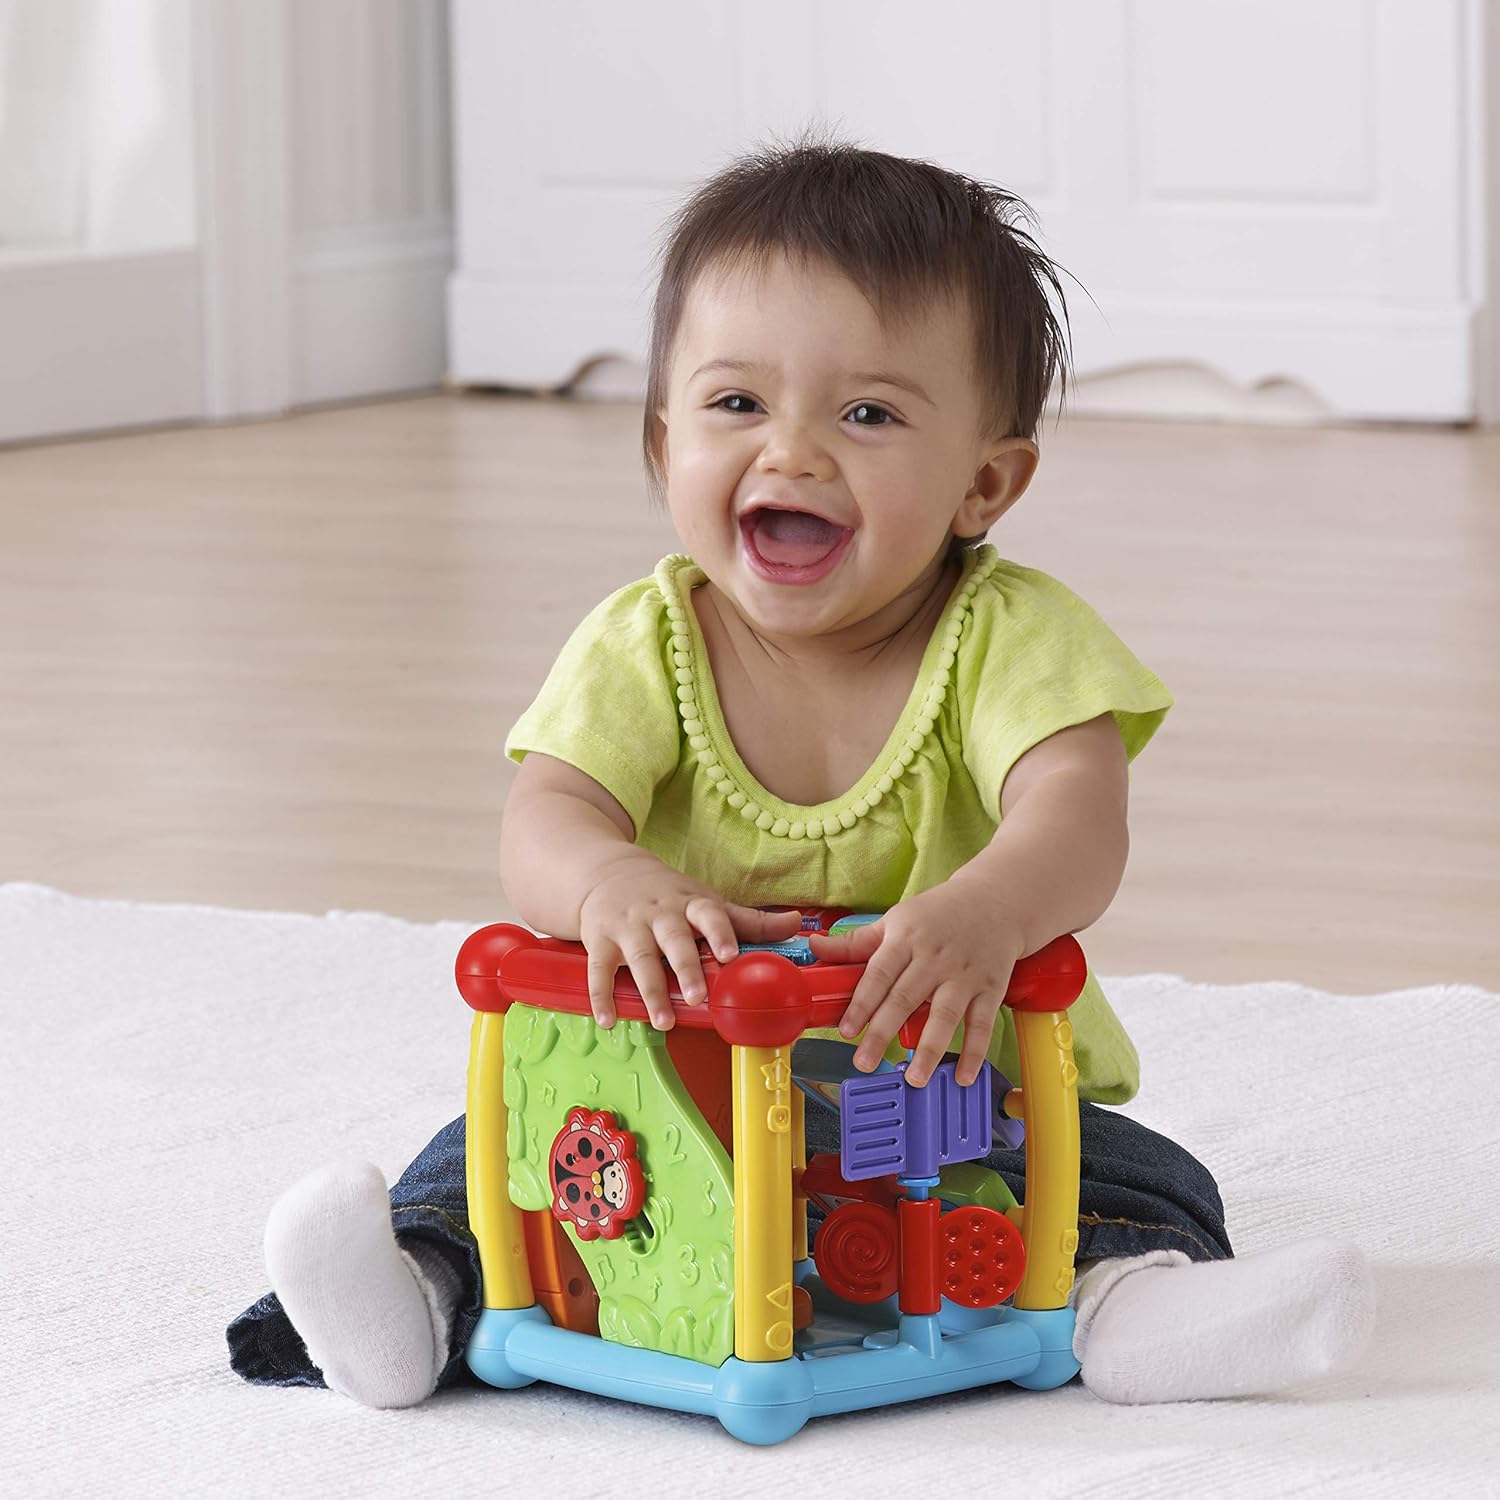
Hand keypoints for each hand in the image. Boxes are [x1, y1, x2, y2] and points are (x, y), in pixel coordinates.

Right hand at [578, 855, 801, 1029]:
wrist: (606, 872)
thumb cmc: (667, 895)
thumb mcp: (706, 900)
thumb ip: (750, 920)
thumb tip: (797, 924)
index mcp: (689, 903)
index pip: (709, 913)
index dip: (720, 933)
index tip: (730, 954)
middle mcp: (659, 914)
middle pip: (673, 940)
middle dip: (686, 969)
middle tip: (698, 997)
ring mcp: (627, 926)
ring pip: (638, 959)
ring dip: (650, 991)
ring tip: (663, 1021)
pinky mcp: (599, 940)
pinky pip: (598, 970)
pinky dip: (602, 996)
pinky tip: (609, 1020)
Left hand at [805, 880, 1025, 1087]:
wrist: (996, 901)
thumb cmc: (938, 913)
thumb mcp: (896, 919)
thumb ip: (857, 941)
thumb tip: (816, 947)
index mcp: (907, 938)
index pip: (879, 974)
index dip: (862, 1003)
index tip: (846, 1030)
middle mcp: (935, 958)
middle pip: (905, 999)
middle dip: (883, 1033)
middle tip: (864, 1063)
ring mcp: (964, 975)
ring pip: (944, 1016)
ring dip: (929, 1050)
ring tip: (914, 1079)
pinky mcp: (990, 988)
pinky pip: (982, 1024)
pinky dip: (974, 1052)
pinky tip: (962, 1077)